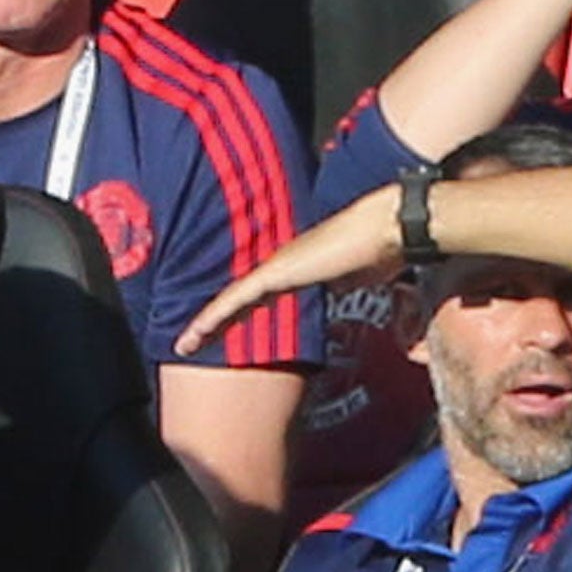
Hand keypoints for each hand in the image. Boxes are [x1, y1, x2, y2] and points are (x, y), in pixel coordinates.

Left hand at [177, 186, 403, 357]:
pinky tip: (197, 330)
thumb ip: (340, 290)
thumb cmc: (381, 249)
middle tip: (188, 343)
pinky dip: (215, 315)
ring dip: (206, 324)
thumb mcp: (356, 281)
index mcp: (295, 268)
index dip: (235, 316)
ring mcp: (275, 266)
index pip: (255, 298)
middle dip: (213, 323)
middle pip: (236, 299)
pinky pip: (238, 296)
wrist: (388, 227)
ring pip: (230, 299)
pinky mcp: (277, 271)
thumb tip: (340, 300)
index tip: (218, 335)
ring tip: (184, 343)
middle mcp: (279, 265)